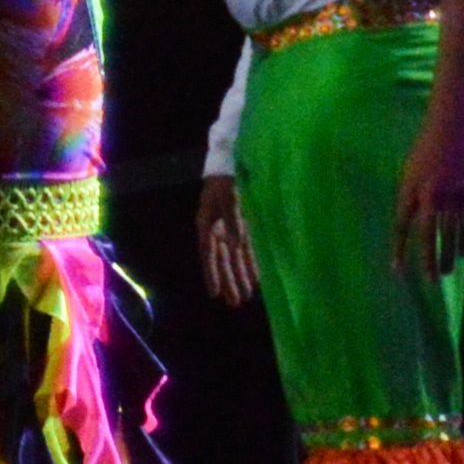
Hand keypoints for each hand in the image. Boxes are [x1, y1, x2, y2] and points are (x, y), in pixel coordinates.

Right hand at [198, 177, 257, 306]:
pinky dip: (250, 262)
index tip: (213, 294)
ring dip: (239, 276)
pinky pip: (246, 248)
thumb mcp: (230, 197)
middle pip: (222, 260)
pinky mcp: (242, 225)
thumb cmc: (228, 178)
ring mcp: (229, 228)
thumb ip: (234, 220)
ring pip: (234, 257)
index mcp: (207, 222)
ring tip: (245, 296)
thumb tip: (235, 245)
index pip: (208, 253)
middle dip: (228, 281)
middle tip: (235, 304)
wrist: (232, 160)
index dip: (211, 273)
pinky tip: (255, 278)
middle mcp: (216, 229)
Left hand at [391, 108, 463, 279]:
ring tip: (444, 273)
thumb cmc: (425, 149)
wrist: (450, 127)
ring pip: (451, 233)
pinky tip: (463, 256)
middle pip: (428, 234)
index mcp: (409, 187)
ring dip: (447, 255)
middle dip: (427, 259)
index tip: (397, 270)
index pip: (401, 226)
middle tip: (429, 281)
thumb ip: (411, 197)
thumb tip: (411, 222)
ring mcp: (452, 193)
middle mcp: (429, 193)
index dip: (399, 249)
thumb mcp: (409, 171)